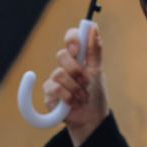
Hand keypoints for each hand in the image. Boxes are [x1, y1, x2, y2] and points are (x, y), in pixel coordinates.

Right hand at [42, 24, 108, 146]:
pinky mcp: (49, 93)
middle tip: (85, 81)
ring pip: (58, 74)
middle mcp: (65, 66)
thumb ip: (95, 50)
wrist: (91, 118)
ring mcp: (55, 79)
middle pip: (61, 56)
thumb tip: (93, 28)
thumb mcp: (98, 71)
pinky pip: (54, 88)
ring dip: (74, 88)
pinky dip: (67, 97)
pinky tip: (72, 103)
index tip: (77, 49)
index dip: (71, 39)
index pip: (71, 38)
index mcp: (78, 57)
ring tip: (81, 97)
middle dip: (76, 70)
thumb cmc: (96, 95)